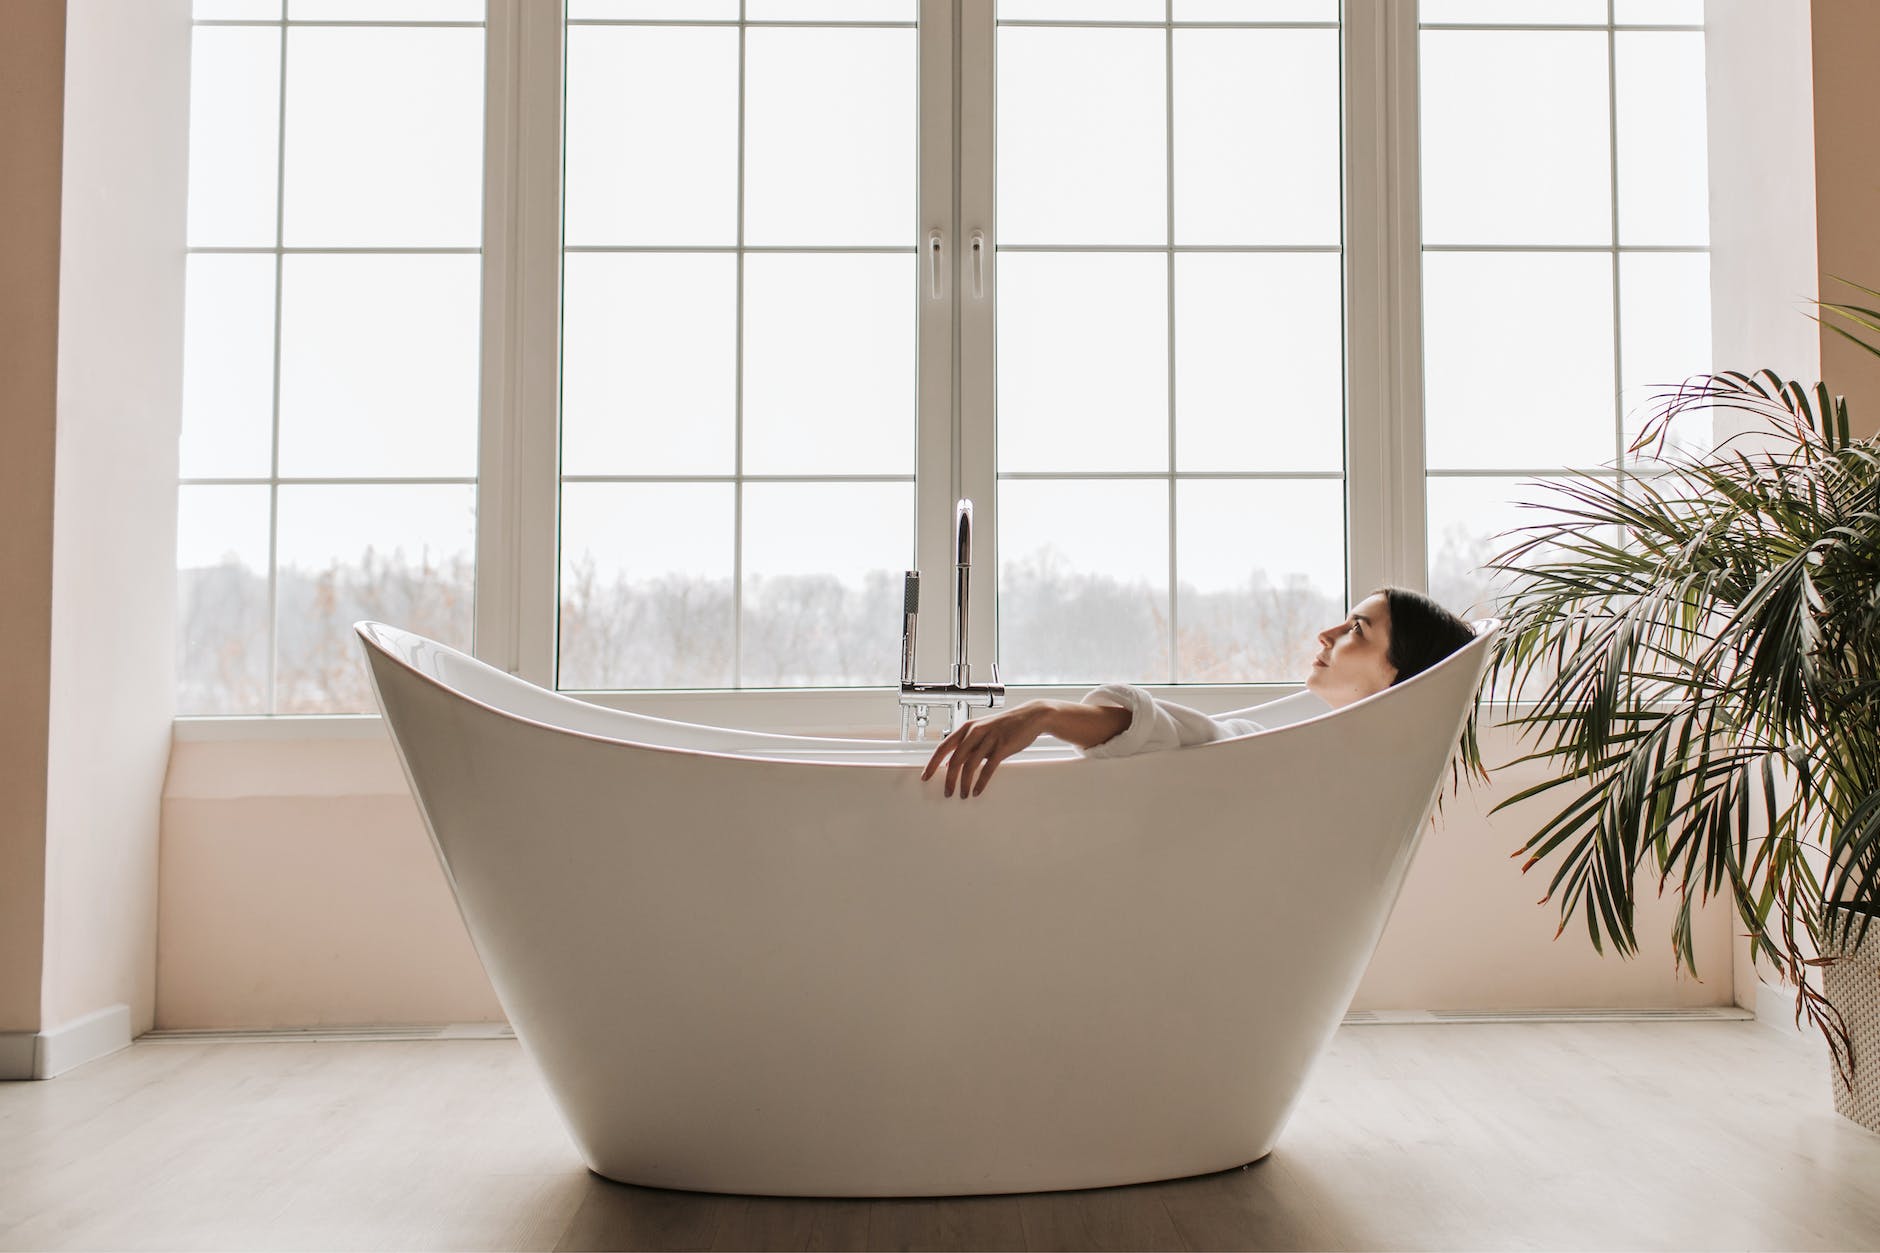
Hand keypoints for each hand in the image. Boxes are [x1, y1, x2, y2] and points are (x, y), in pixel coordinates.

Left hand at [920, 701, 1053, 798]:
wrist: (1030, 717)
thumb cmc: (1005, 726)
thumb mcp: (983, 732)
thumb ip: (970, 745)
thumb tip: (955, 763)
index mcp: (967, 728)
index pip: (943, 747)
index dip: (933, 763)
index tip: (926, 776)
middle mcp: (974, 732)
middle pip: (955, 760)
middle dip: (949, 779)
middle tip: (947, 792)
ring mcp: (988, 739)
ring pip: (970, 766)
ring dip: (964, 784)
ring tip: (963, 795)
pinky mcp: (1002, 747)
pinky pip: (987, 769)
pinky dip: (981, 782)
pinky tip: (977, 791)